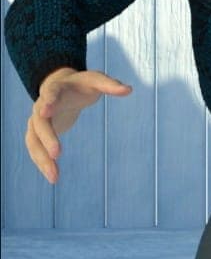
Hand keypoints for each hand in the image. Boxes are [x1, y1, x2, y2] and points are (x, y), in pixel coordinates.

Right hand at [26, 67, 131, 183]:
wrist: (62, 87)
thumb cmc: (82, 85)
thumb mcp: (96, 81)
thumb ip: (110, 85)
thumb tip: (129, 89)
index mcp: (55, 89)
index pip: (49, 93)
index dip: (48, 101)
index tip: (45, 111)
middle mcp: (41, 106)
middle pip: (40, 122)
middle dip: (47, 137)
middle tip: (57, 154)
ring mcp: (37, 121)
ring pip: (33, 140)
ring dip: (41, 158)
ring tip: (54, 177)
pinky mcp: (37, 133)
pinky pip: (35, 149)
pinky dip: (42, 163)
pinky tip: (52, 177)